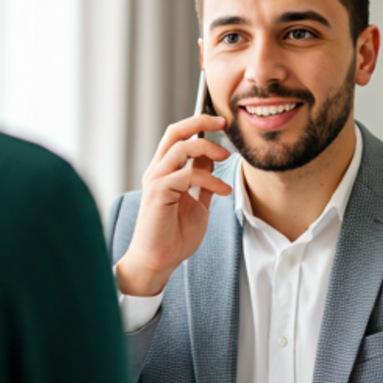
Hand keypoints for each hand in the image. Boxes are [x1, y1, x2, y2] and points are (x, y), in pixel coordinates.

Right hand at [115, 114, 232, 296]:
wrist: (159, 260)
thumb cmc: (174, 236)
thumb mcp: (197, 203)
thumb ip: (202, 181)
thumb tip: (212, 159)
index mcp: (164, 171)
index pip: (177, 135)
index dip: (198, 123)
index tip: (221, 122)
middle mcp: (157, 171)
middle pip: (175, 132)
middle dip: (201, 122)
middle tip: (224, 124)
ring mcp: (156, 180)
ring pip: (182, 149)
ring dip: (209, 150)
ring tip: (227, 159)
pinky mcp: (158, 192)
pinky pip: (187, 175)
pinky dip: (210, 179)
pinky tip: (223, 190)